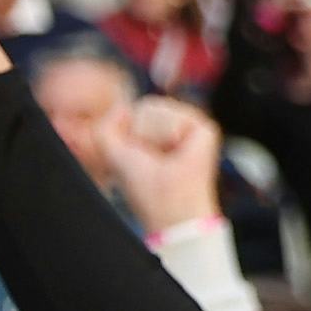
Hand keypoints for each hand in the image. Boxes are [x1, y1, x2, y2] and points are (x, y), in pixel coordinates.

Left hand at [109, 94, 223, 235]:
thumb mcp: (112, 154)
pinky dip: (169, 134)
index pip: (136, 111)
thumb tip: (124, 106)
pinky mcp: (205, 129)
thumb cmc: (143, 187)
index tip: (139, 157)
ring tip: (167, 155)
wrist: (168, 204)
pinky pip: (174, 115)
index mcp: (156, 134)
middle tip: (154, 158)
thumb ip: (105, 127)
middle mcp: (175, 129)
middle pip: (146, 106)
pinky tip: (178, 150)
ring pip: (158, 108)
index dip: (130, 133)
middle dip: (141, 133)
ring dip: (153, 136)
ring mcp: (191, 127)